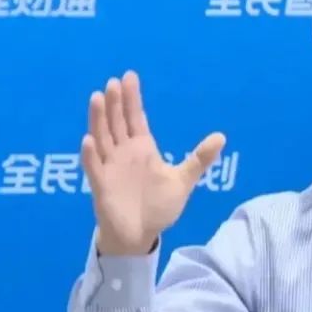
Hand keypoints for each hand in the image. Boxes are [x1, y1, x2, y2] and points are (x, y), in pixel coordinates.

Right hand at [81, 70, 224, 255]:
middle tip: (113, 81)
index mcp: (143, 148)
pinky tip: (89, 140)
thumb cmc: (158, 206)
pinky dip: (91, 155)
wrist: (141, 235)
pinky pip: (94, 168)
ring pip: (102, 138)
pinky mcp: (101, 186)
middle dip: (116, 103)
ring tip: (98, 98)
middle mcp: (124, 153)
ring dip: (99, 119)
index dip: (133, 98)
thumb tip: (222, 136)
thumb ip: (199, 159)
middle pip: (117, 122)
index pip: (136, 118)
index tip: (129, 76)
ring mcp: (110, 168)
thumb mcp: (183, 180)